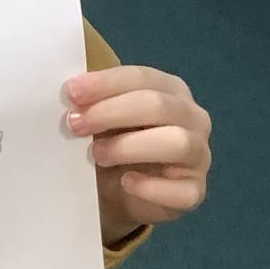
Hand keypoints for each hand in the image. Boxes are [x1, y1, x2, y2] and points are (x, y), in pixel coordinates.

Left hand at [65, 65, 210, 243]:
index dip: (106, 83)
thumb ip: (93, 102)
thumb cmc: (114, 140)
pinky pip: (182, 190)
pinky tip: (126, 183)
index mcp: (170, 89)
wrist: (121, 191)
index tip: (71, 92)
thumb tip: (70, 95)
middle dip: (112, 112)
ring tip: (97, 154)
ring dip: (130, 146)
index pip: (142, 78)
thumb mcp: (103, 116)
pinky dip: (152, 187)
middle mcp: (192, 117)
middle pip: (158, 105)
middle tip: (75, 124)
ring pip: (176, 143)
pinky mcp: (195, 191)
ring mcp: (199, 155)